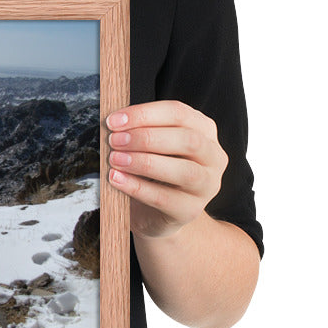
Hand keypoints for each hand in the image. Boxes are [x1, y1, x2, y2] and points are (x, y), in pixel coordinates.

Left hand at [105, 100, 227, 239]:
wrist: (156, 214)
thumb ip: (139, 132)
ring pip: (184, 171)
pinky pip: (165, 198)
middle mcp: (213, 156)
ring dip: (145, 162)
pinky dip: (137, 187)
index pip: (178, 113)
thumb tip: (114, 123)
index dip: (144, 114)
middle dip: (146, 137)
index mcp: (204, 130)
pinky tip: (117, 179)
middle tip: (114, 140)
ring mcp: (207, 185)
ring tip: (115, 159)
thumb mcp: (150, 147)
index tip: (114, 121)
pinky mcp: (191, 210)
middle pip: (187, 140)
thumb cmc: (153, 173)